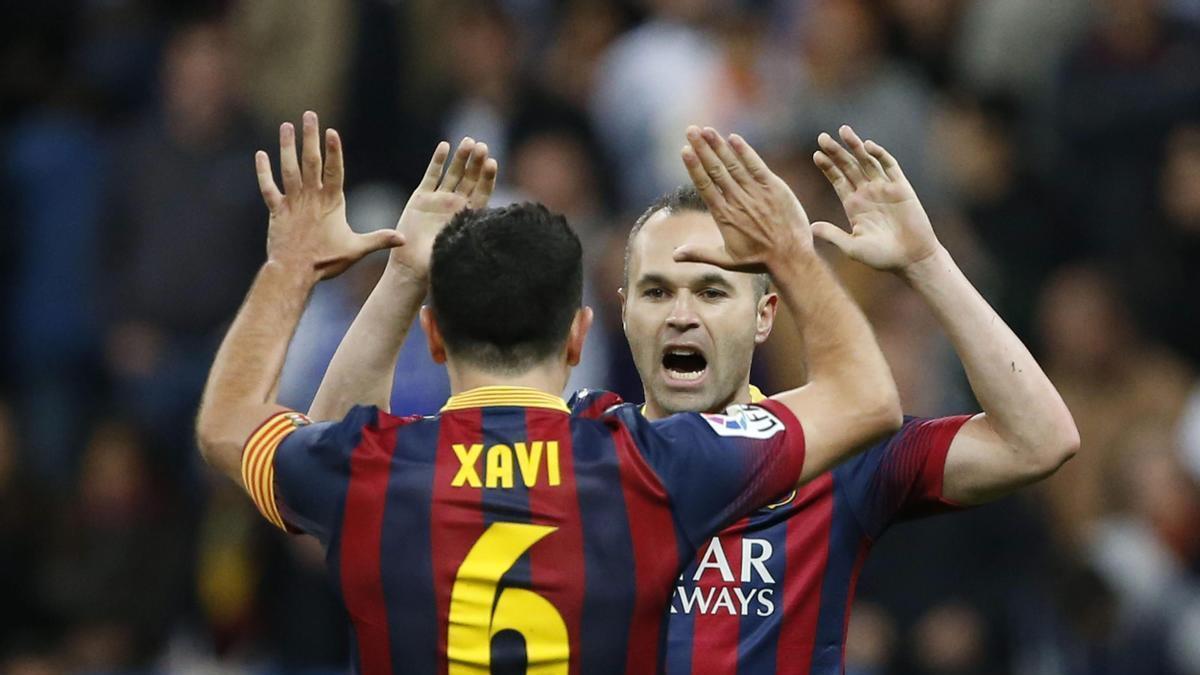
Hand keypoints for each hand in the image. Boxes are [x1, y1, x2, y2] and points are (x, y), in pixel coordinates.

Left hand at [257, 111, 403, 280]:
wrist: (294, 272)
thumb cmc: (326, 261)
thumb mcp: (357, 249)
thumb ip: (379, 239)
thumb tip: (404, 239)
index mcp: (331, 203)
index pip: (334, 170)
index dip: (333, 150)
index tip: (331, 131)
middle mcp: (311, 197)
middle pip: (310, 161)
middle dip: (310, 137)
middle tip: (309, 115)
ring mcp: (292, 202)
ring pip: (288, 168)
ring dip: (287, 146)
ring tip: (286, 126)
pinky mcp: (276, 210)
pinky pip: (268, 187)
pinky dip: (263, 171)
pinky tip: (260, 154)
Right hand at [388, 137, 497, 278]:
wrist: (411, 266)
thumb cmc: (436, 262)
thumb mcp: (457, 248)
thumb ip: (469, 236)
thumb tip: (489, 229)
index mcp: (469, 216)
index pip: (482, 192)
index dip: (487, 177)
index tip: (492, 163)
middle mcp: (457, 205)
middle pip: (470, 179)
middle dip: (476, 163)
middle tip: (482, 146)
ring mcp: (440, 199)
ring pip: (453, 174)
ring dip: (461, 158)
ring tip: (468, 141)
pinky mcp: (421, 197)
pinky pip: (431, 176)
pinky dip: (437, 161)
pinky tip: (444, 146)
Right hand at [673, 126, 813, 273]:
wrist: (790, 257)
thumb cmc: (758, 260)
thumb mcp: (726, 260)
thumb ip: (699, 254)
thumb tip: (674, 256)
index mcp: (723, 216)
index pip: (704, 186)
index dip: (694, 167)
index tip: (684, 150)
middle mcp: (737, 201)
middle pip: (715, 169)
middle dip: (702, 148)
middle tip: (690, 130)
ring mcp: (756, 193)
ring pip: (733, 164)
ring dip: (719, 145)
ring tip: (706, 130)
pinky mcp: (774, 188)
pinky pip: (756, 166)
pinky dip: (745, 152)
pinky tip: (733, 138)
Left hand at [811, 126, 940, 271]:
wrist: (912, 259)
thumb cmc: (882, 257)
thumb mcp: (853, 247)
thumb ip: (833, 235)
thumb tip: (811, 227)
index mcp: (853, 205)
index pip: (837, 180)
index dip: (827, 167)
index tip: (816, 155)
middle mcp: (867, 193)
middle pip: (849, 167)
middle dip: (836, 152)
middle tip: (822, 137)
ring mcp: (884, 188)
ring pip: (867, 161)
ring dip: (855, 146)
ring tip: (843, 131)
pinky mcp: (901, 188)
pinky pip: (890, 166)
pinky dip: (880, 155)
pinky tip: (868, 146)